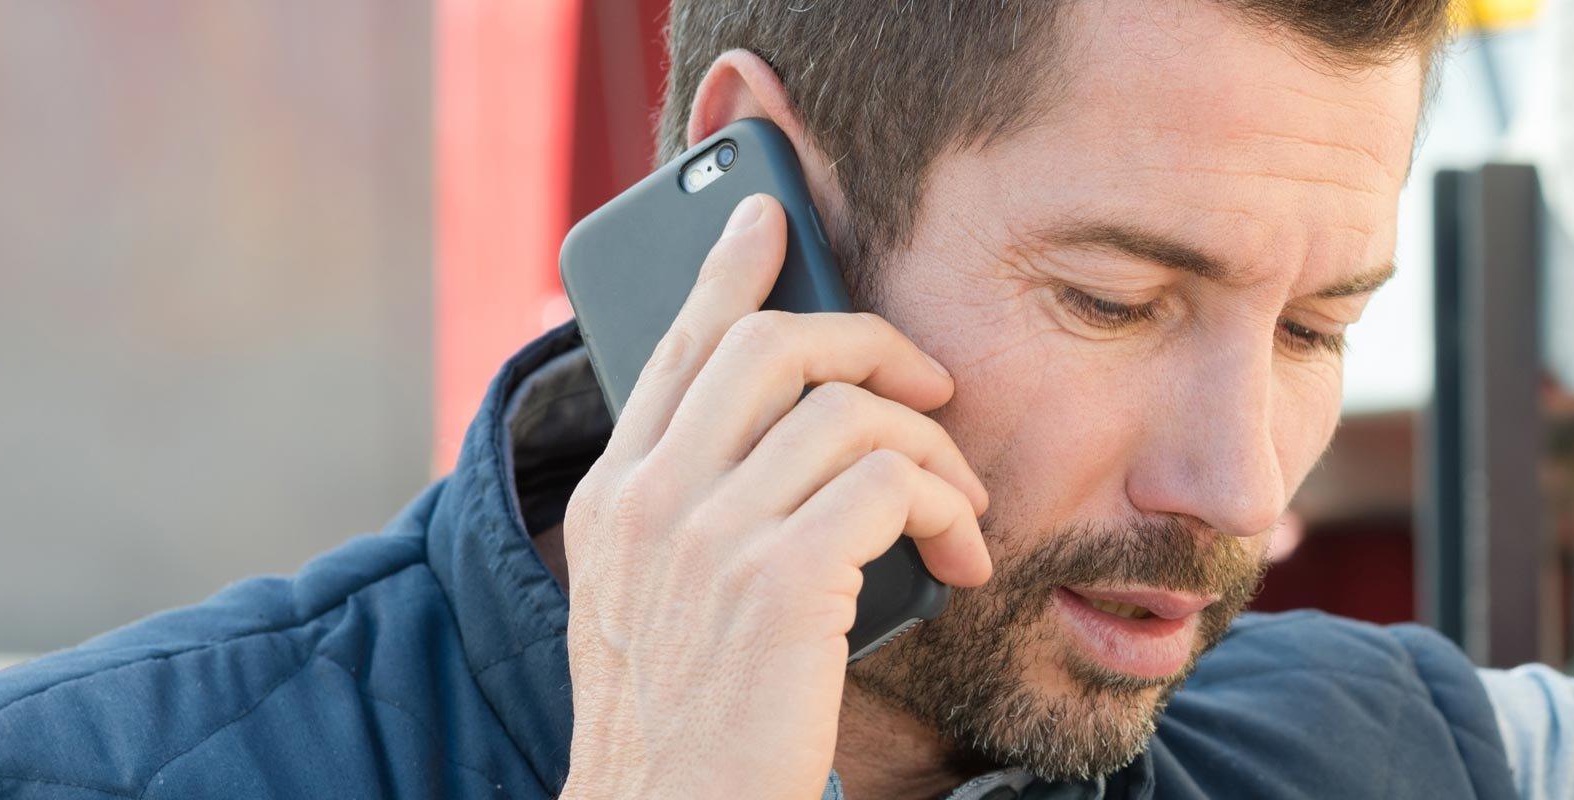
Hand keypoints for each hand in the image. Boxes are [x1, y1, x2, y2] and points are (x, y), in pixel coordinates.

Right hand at [557, 194, 994, 798]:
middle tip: (933, 386)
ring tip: (961, 511)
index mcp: (612, 498)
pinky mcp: (777, 580)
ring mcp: (708, 534)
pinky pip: (893, 480)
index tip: (770, 218)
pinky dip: (946, 504)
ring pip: (851, 409)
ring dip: (935, 450)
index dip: (730, 270)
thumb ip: (698, 514)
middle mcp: (649, 500)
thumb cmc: (689, 729)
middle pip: (771, 343)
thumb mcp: (657, 605)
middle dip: (874, 343)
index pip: (675, 347)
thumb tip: (785, 440)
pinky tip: (960, 552)